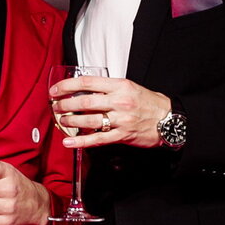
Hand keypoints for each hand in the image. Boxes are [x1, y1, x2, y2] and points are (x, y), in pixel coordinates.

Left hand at [49, 76, 171, 149]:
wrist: (169, 119)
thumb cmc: (148, 103)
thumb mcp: (129, 87)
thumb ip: (108, 88)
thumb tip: (84, 90)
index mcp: (119, 86)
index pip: (87, 82)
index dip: (68, 85)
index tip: (56, 89)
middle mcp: (119, 101)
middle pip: (84, 101)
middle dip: (65, 104)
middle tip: (55, 106)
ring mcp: (121, 119)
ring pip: (89, 119)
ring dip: (70, 120)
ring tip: (61, 120)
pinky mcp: (122, 135)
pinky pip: (97, 139)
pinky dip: (81, 141)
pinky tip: (69, 141)